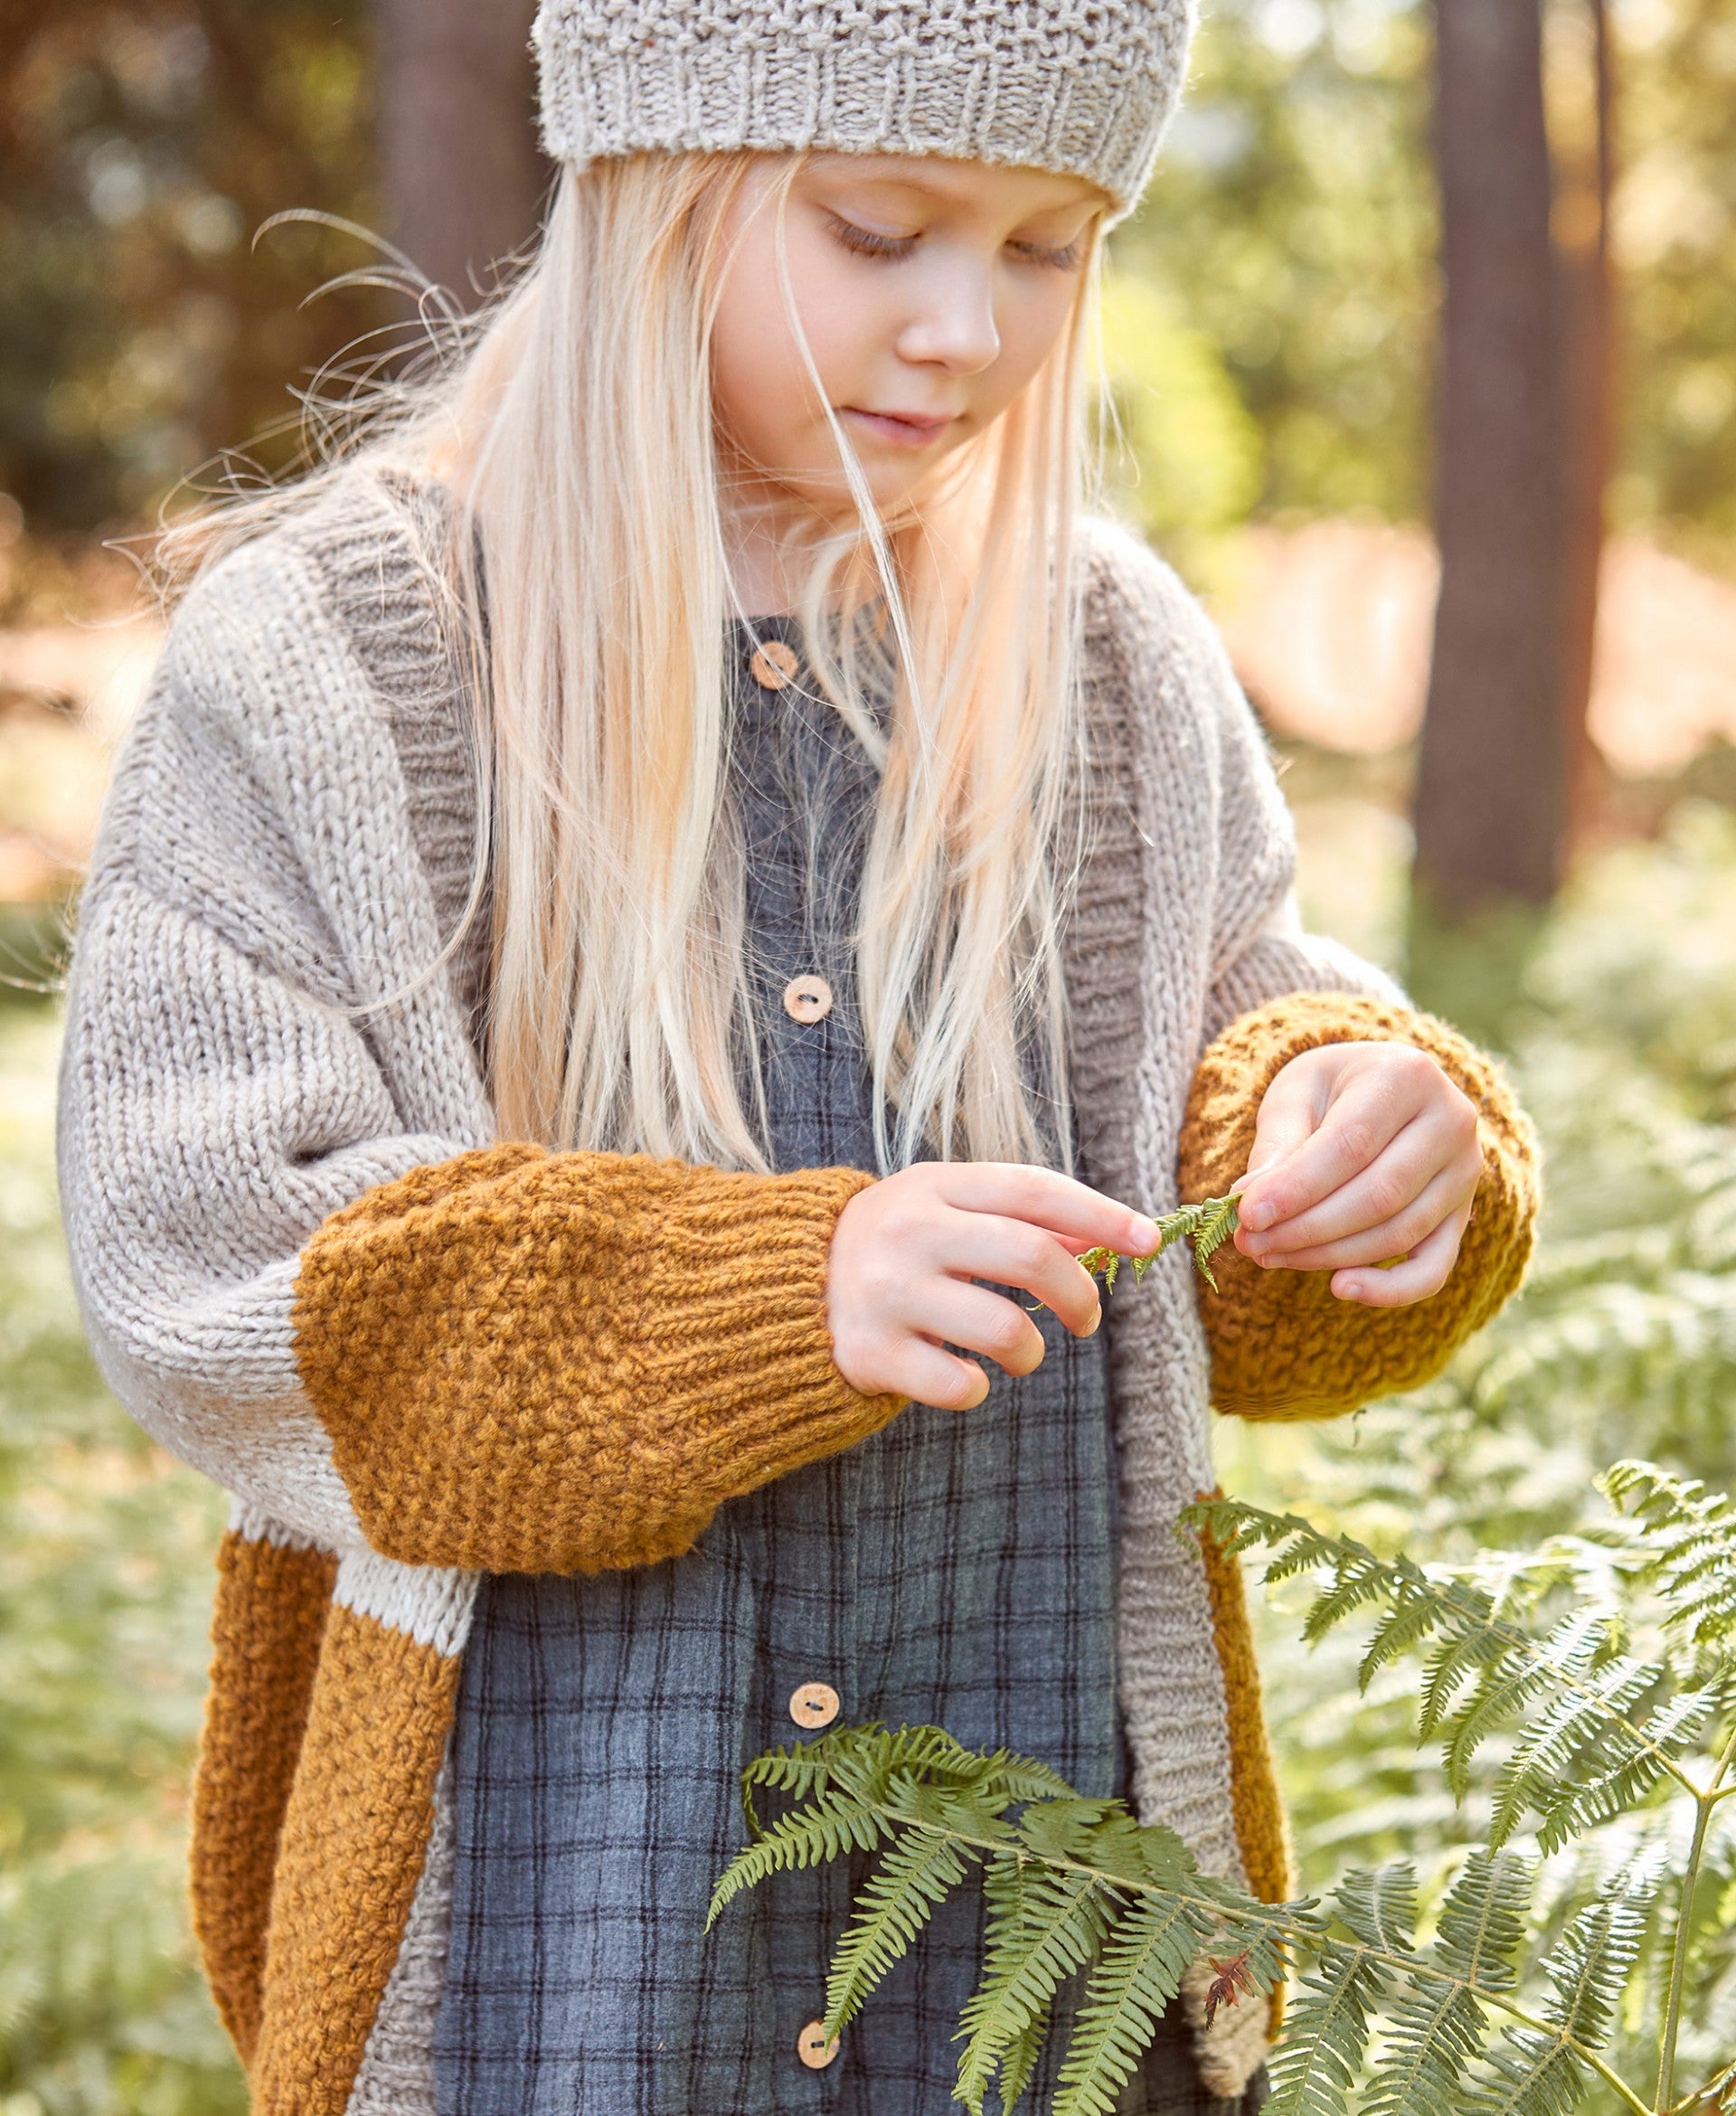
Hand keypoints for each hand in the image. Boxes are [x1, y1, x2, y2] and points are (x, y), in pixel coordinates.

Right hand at [827, 1164, 1158, 1410]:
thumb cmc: (895, 1247)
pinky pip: (958, 1385)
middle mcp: (910, 1233)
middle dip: (1079, 1295)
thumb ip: (1022, 1218)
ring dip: (1032, 1353)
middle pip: (1030, 1257)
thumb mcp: (947, 1211)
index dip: (1101, 1214)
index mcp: (935, 1187)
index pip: (1035, 1190)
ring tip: (1021, 1355)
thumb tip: (1113, 1232)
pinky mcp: (869, 1353)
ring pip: (1004, 1331)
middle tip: (1087, 1321)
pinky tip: (964, 1378)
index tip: (1150, 1241)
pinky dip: (977, 1390)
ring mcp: (887, 1293)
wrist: (784, 1289)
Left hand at [1232, 1042, 1482, 1306]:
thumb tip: (1251, 1201)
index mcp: (1407, 1076)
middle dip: (1306, 1228)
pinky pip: (1433, 1268)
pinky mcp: (1461, 1215)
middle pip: (1378, 1195)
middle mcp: (1451, 1123)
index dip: (1297, 1187)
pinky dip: (1390, 1290)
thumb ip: (1277, 1144)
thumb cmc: (1333, 1089)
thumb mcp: (1297, 1092)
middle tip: (1250, 1243)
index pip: (1351, 1145)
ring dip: (1329, 1255)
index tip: (1247, 1215)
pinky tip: (1340, 1288)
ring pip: (1398, 1232)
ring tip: (1270, 1255)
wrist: (1384, 1090)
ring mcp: (1464, 1173)